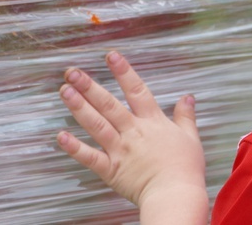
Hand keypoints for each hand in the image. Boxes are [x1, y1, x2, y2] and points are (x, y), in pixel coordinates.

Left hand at [57, 51, 207, 223]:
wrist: (175, 195)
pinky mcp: (111, 170)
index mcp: (153, 122)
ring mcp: (120, 150)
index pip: (137, 90)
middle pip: (109, 104)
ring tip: (64, 91)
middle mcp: (133, 132)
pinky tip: (61, 136)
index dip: (123, 71)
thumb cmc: (185, 168)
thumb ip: (186, 116)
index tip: (110, 56)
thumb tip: (188, 97)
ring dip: (79, 107)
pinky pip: (90, 157)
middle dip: (90, 86)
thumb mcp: (191, 137)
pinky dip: (74, 147)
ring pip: (97, 125)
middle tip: (72, 72)